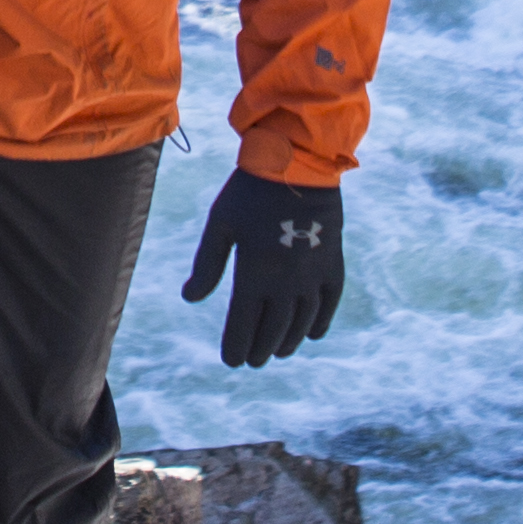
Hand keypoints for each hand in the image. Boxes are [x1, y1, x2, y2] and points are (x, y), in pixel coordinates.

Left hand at [179, 167, 344, 368]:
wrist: (297, 162)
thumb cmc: (250, 191)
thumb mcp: (220, 224)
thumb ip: (207, 264)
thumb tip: (189, 298)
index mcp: (255, 272)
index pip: (243, 325)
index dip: (236, 346)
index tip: (230, 361)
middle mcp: (286, 281)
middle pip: (273, 330)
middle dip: (260, 350)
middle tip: (252, 361)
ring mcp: (313, 274)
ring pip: (301, 322)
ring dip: (288, 342)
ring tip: (278, 353)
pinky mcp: (333, 263)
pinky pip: (329, 302)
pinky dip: (321, 322)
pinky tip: (312, 335)